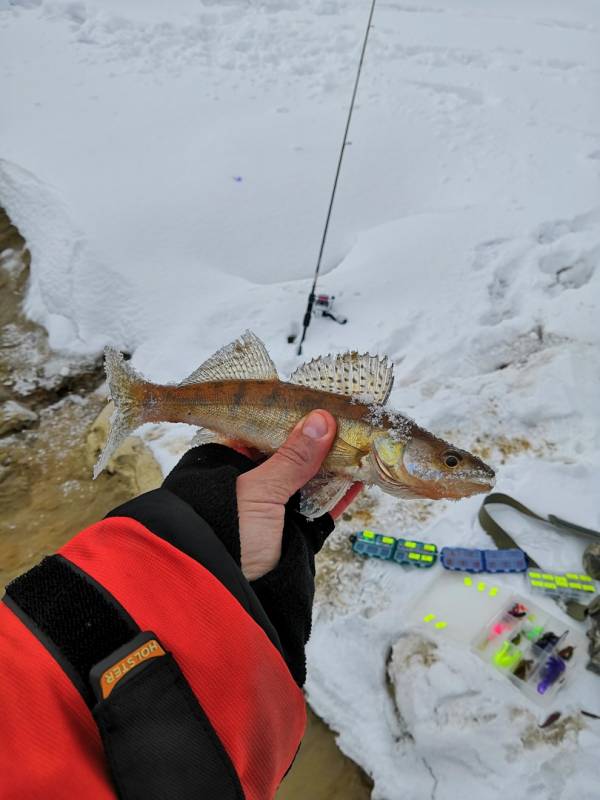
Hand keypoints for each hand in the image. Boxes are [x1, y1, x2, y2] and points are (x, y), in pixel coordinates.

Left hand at [235, 410, 361, 580]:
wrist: (228, 598)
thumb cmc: (229, 536)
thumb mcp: (258, 492)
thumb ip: (291, 458)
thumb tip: (322, 420)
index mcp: (230, 465)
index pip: (262, 429)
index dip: (291, 416)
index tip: (320, 400)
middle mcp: (253, 483)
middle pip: (291, 453)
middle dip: (319, 439)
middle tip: (350, 417)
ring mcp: (276, 508)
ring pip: (310, 478)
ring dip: (336, 463)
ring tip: (362, 441)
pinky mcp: (297, 532)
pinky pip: (323, 506)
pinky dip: (342, 492)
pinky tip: (361, 476)